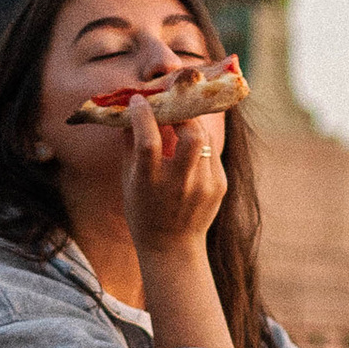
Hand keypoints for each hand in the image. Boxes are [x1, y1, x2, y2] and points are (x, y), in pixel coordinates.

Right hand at [120, 96, 226, 256]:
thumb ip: (129, 145)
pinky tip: (190, 148)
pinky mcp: (220, 185)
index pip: (148, 142)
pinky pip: (212, 151)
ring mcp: (204, 186)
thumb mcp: (128, 181)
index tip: (139, 100)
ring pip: (205, 139)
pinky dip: (200, 143)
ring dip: (191, 125)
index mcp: (150, 183)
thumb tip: (130, 110)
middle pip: (191, 137)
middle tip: (171, 110)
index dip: (143, 115)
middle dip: (181, 115)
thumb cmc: (143, 210)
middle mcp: (180, 184)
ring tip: (181, 123)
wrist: (172, 247)